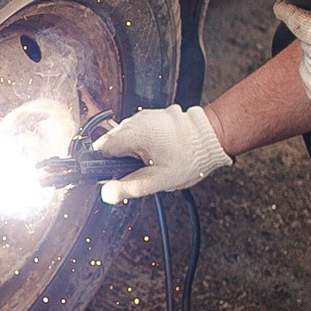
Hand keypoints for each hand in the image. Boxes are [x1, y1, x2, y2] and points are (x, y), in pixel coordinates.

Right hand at [92, 104, 231, 203]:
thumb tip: (107, 194)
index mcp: (131, 135)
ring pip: (123, 139)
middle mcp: (134, 122)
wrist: (211, 137)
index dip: (102, 166)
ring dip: (130, 152)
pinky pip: (136, 132)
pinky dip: (141, 144)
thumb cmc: (189, 157)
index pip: (99, 150)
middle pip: (110, 145)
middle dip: (119, 160)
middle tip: (138, 172)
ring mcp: (142, 117)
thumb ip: (129, 187)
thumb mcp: (157, 180)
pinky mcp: (151, 117)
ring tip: (151, 162)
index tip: (111, 177)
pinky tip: (156, 152)